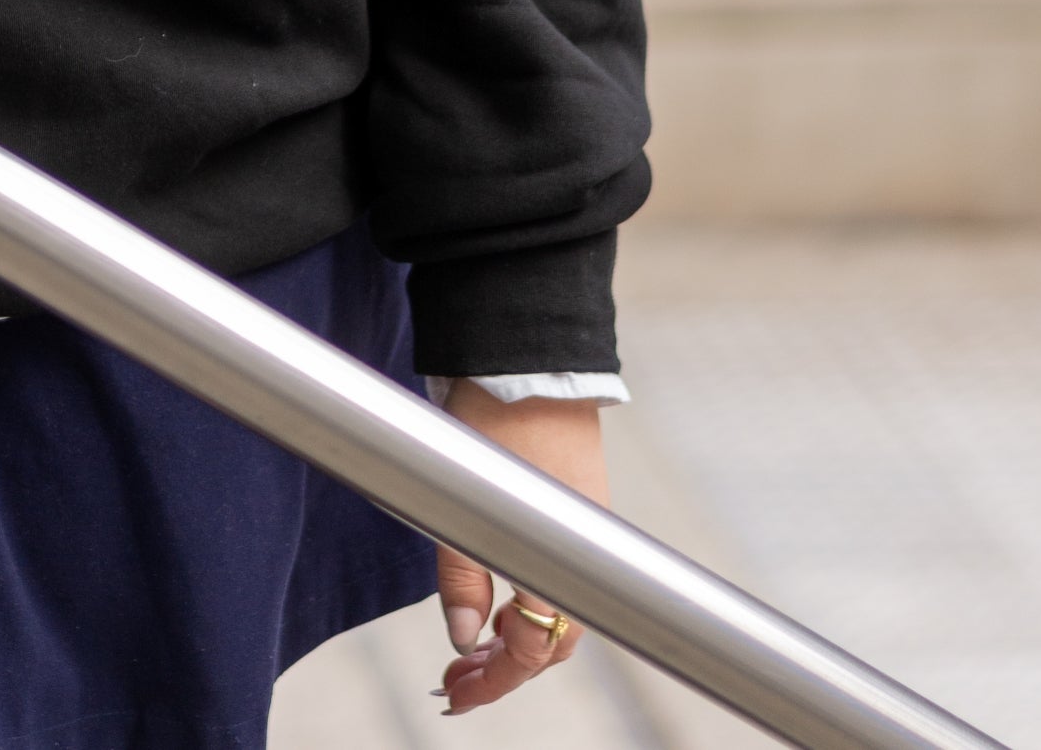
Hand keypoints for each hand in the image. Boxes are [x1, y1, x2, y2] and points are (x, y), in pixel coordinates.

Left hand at [432, 387, 610, 714]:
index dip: (496, 679)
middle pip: (554, 636)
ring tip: (471, 644)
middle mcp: (580, 547)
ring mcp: (581, 522)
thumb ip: (463, 574)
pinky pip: (558, 569)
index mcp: (559, 555)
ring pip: (556, 604)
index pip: (537, 647)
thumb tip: (465, 638)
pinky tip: (496, 591)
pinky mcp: (575, 498)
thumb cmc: (495, 414)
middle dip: (507, 666)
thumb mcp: (466, 499)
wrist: (526, 346)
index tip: (459, 694)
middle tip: (459, 676)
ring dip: (516, 633)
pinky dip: (526, 595)